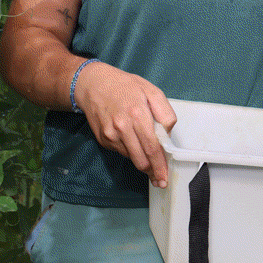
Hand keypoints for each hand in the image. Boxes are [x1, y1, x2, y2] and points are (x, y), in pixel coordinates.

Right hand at [72, 61, 176, 187]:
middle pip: (141, 159)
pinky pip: (121, 152)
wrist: (94, 84)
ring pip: (131, 158)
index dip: (160, 165)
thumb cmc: (126, 86)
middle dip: (152, 171)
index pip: (152, 147)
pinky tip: (132, 140)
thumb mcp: (152, 91)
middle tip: (160, 178)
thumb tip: (168, 134)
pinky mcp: (103, 139)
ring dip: (142, 162)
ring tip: (150, 162)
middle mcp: (122, 127)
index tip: (164, 177)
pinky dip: (131, 151)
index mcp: (138, 114)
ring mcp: (110, 135)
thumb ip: (165, 113)